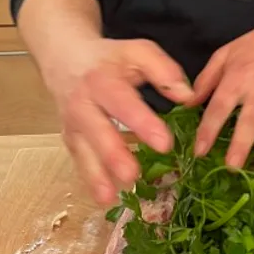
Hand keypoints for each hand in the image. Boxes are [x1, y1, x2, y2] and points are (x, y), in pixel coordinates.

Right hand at [48, 38, 193, 204]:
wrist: (65, 58)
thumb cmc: (109, 60)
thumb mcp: (137, 53)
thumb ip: (163, 70)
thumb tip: (188, 97)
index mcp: (103, 81)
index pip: (124, 104)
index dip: (143, 123)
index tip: (165, 143)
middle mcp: (83, 105)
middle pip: (97, 131)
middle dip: (113, 154)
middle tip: (132, 175)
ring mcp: (74, 125)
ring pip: (83, 152)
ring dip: (96, 176)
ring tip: (110, 198)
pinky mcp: (71, 140)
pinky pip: (80, 162)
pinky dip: (91, 181)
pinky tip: (105, 200)